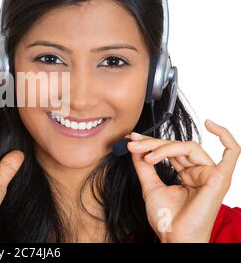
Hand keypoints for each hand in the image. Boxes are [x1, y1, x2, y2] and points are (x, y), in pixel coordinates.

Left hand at [126, 120, 240, 242]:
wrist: (174, 237)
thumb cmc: (166, 219)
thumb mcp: (150, 186)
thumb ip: (144, 166)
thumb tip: (136, 145)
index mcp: (187, 174)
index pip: (170, 150)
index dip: (151, 142)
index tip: (132, 139)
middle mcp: (199, 172)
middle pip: (178, 146)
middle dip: (153, 143)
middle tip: (134, 144)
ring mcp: (210, 174)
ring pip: (189, 147)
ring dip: (164, 147)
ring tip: (147, 155)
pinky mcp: (219, 178)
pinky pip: (232, 152)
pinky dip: (224, 135)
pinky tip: (210, 125)